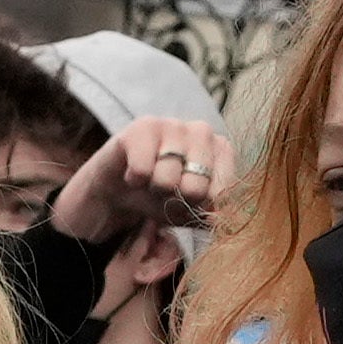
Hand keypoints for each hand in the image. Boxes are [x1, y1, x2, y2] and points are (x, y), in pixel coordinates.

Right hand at [44, 120, 220, 249]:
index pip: (224, 191)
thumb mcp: (192, 212)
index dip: (202, 208)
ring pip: (168, 179)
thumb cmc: (161, 198)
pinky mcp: (141, 126)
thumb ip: (213, 215)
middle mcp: (201, 131)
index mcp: (221, 150)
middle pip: (196, 187)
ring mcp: (172, 124)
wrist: (118, 194)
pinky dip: (136, 180)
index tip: (190, 203)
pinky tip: (133, 174)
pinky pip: (143, 169)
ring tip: (150, 181)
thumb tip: (223, 220)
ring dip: (154, 190)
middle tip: (165, 192)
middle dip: (176, 200)